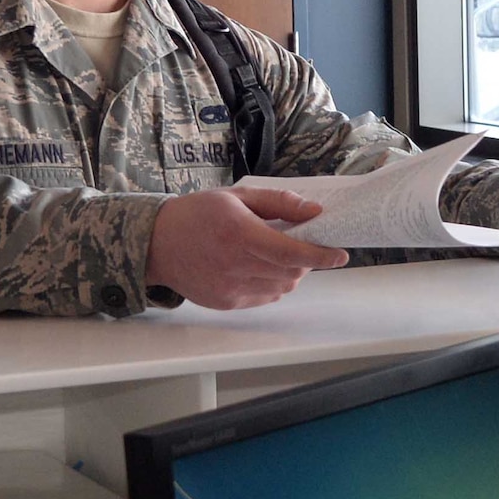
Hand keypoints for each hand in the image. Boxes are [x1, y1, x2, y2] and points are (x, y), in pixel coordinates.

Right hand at [145, 187, 349, 310]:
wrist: (157, 244)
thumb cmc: (198, 214)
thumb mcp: (238, 195)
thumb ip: (279, 202)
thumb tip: (314, 211)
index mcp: (239, 233)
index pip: (291, 252)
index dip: (321, 255)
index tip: (340, 254)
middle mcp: (234, 265)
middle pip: (292, 273)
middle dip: (306, 261)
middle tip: (301, 245)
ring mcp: (229, 288)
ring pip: (281, 287)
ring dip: (290, 273)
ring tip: (275, 254)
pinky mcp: (225, 303)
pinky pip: (264, 297)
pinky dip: (272, 283)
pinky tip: (257, 267)